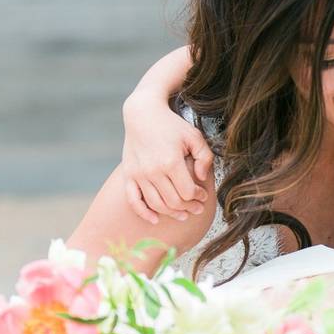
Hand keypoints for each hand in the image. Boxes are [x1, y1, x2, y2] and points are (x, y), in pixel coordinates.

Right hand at [120, 92, 214, 223]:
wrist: (142, 114)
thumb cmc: (172, 125)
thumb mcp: (195, 136)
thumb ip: (204, 158)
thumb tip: (202, 178)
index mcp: (171, 162)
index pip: (187, 192)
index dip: (198, 197)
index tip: (204, 195)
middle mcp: (153, 171)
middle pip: (173, 202)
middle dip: (188, 208)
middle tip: (198, 208)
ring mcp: (138, 175)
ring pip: (156, 205)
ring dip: (171, 213)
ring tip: (183, 214)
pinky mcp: (128, 175)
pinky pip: (133, 201)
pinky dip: (144, 213)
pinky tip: (155, 220)